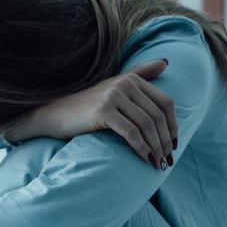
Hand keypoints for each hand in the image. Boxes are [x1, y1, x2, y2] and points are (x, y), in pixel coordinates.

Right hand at [5, 59, 176, 167]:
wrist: (53, 115)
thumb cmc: (85, 106)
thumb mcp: (113, 86)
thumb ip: (139, 73)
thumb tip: (165, 63)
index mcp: (131, 79)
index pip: (165, 103)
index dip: (173, 125)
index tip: (173, 144)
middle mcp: (125, 84)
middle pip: (157, 116)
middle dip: (165, 141)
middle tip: (167, 160)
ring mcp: (113, 97)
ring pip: (146, 125)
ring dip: (156, 147)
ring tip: (158, 163)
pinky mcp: (103, 112)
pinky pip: (131, 133)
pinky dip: (142, 148)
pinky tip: (145, 158)